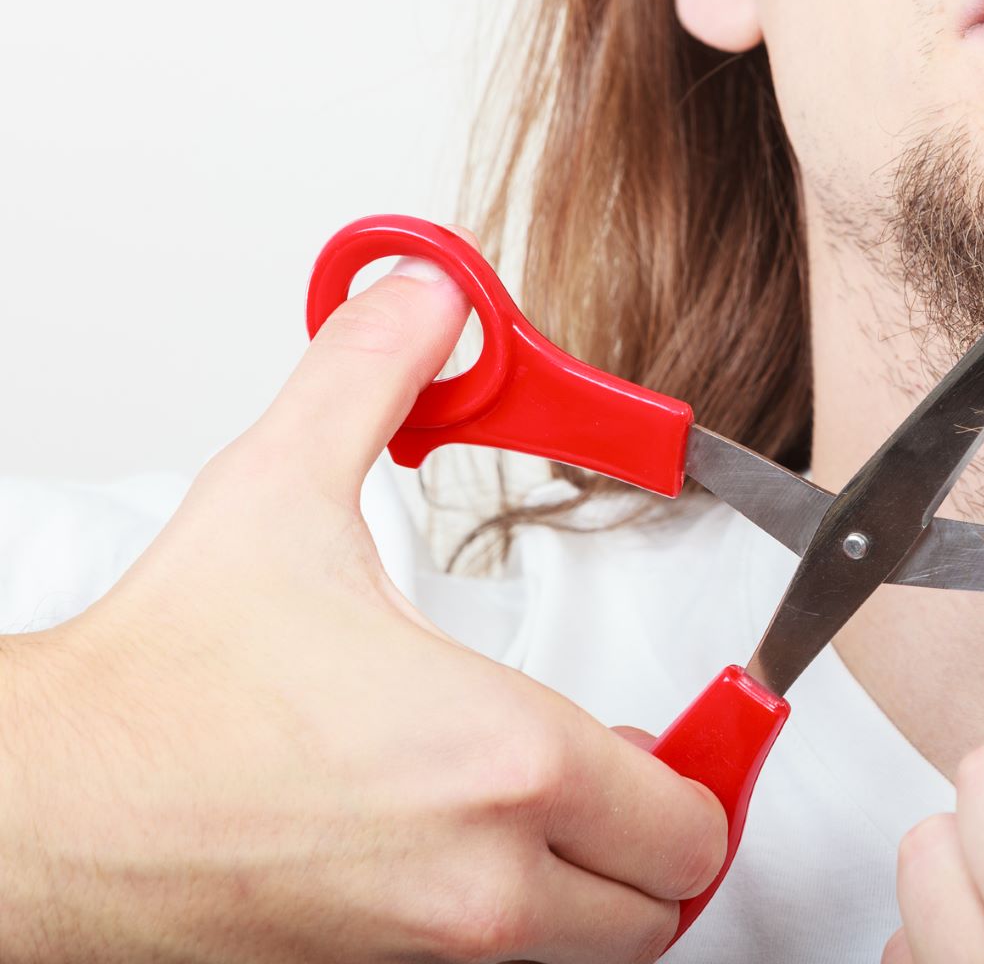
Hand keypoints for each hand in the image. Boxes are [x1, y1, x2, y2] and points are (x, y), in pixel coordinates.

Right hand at [0, 249, 724, 963]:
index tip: (684, 730)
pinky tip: (460, 834)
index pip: (691, 815)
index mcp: (503, 759)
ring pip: (590, 946)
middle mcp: (484, 879)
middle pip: (664, 900)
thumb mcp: (279, 491)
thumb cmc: (158, 684)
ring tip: (552, 802)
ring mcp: (428, 949)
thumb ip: (372, 379)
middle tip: (631, 771)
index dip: (701, 765)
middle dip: (662, 835)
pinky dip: (513, 913)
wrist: (41, 808)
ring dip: (596, 883)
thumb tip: (421, 302)